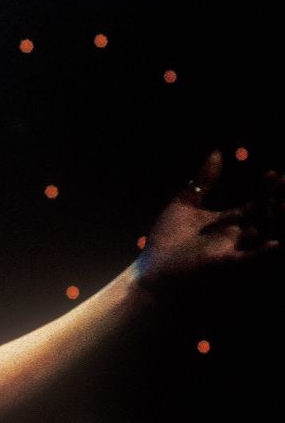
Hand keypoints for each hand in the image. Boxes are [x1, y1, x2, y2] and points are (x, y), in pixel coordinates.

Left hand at [138, 150, 282, 293]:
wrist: (151, 269)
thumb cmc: (166, 240)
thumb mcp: (184, 204)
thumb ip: (203, 181)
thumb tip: (217, 152)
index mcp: (230, 223)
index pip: (257, 204)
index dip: (268, 190)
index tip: (275, 173)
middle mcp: (237, 236)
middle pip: (267, 218)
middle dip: (278, 202)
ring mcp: (233, 250)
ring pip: (265, 237)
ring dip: (278, 223)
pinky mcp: (223, 264)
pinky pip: (250, 260)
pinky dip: (262, 252)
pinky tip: (275, 243)